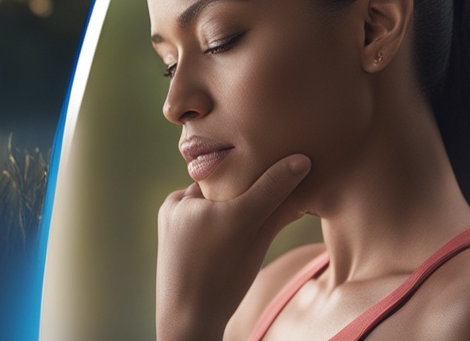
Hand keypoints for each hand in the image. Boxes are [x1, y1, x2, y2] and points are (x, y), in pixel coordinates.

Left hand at [155, 154, 310, 339]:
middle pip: (232, 180)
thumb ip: (276, 217)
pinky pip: (191, 194)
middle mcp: (200, 207)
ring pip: (209, 186)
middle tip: (261, 177)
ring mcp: (178, 206)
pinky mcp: (166, 208)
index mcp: (229, 221)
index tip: (302, 159)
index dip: (285, 173)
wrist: (185, 310)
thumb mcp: (257, 250)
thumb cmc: (227, 284)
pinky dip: (201, 202)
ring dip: (219, 192)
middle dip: (244, 180)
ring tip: (228, 210)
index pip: (265, 187)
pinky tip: (207, 220)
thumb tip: (303, 195)